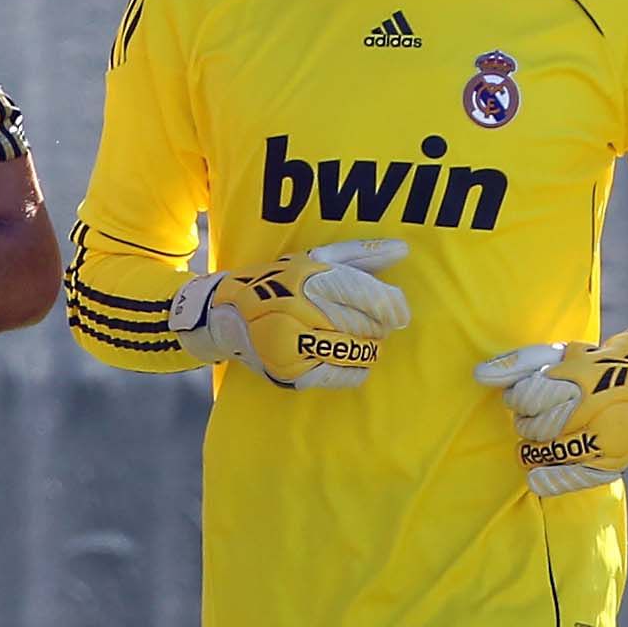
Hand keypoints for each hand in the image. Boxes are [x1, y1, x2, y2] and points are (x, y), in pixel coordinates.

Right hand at [170, 238, 409, 388]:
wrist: (225, 317)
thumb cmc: (279, 283)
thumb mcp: (314, 260)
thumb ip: (359, 256)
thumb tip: (402, 250)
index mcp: (305, 279)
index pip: (363, 293)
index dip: (390, 305)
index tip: (400, 313)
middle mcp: (297, 311)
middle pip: (364, 325)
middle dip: (379, 327)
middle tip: (376, 326)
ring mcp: (292, 344)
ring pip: (357, 351)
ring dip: (369, 348)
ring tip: (362, 341)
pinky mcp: (291, 371)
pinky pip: (344, 376)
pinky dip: (355, 369)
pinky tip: (350, 359)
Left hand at [476, 311, 627, 494]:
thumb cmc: (594, 365)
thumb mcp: (560, 355)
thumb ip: (519, 364)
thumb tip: (478, 375)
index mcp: (585, 375)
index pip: (529, 397)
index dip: (519, 399)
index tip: (523, 397)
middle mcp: (601, 406)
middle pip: (537, 427)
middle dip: (527, 424)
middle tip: (535, 420)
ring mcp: (611, 435)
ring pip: (550, 453)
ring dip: (534, 450)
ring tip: (540, 441)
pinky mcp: (617, 458)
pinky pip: (574, 477)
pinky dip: (552, 480)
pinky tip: (537, 478)